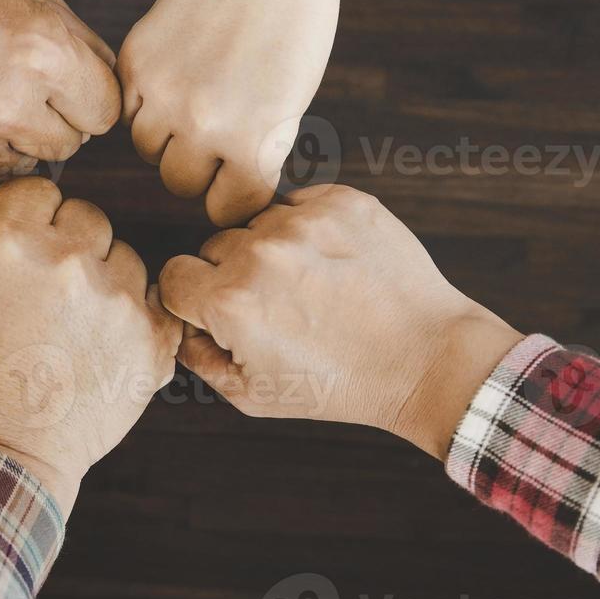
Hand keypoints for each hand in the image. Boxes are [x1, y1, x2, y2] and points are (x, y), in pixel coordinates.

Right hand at [0, 0, 120, 192]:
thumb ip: (84, 50)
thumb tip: (114, 103)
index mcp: (42, 54)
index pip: (105, 114)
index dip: (85, 94)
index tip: (59, 80)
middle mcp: (5, 105)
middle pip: (69, 145)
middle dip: (50, 118)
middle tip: (9, 83)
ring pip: (22, 166)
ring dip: (8, 139)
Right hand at [0, 177, 182, 515]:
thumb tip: (9, 192)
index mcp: (9, 238)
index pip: (40, 191)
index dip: (30, 223)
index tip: (23, 258)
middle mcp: (66, 259)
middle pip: (88, 217)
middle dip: (69, 247)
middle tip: (46, 299)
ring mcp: (114, 298)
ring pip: (125, 257)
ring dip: (105, 282)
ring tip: (71, 330)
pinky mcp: (150, 337)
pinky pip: (155, 300)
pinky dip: (135, 319)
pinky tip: (102, 345)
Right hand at [117, 0, 343, 225]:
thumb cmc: (297, 27)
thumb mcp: (292, 105)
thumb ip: (257, 154)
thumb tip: (226, 190)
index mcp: (250, 142)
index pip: (227, 208)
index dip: (235, 196)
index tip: (239, 180)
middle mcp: (199, 123)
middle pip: (181, 183)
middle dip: (201, 169)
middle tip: (219, 137)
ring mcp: (162, 89)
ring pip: (147, 149)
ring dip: (168, 137)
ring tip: (194, 105)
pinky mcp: (136, 57)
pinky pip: (125, 108)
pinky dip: (144, 104)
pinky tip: (172, 81)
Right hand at [159, 184, 522, 459]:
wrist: (426, 357)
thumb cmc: (341, 385)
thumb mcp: (255, 396)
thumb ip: (201, 360)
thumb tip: (182, 327)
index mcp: (230, 303)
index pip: (173, 277)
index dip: (193, 300)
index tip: (221, 313)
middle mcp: (260, 254)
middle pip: (213, 247)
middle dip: (233, 275)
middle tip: (278, 308)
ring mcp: (304, 222)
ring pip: (258, 224)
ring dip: (272, 250)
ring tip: (313, 288)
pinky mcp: (342, 201)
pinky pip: (300, 204)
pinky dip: (310, 229)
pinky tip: (334, 265)